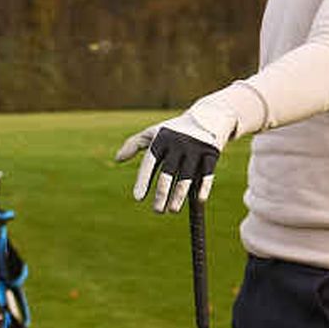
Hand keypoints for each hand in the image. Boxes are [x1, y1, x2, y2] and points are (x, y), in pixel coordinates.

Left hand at [109, 89, 248, 213]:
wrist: (210, 116)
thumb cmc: (175, 130)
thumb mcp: (154, 133)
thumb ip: (134, 144)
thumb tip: (117, 159)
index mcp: (161, 140)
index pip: (149, 163)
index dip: (143, 181)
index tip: (138, 198)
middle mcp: (177, 144)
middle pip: (167, 174)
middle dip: (162, 194)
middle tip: (157, 211)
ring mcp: (195, 149)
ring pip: (186, 177)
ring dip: (179, 196)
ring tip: (172, 210)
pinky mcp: (211, 153)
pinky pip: (207, 174)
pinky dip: (203, 187)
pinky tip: (198, 201)